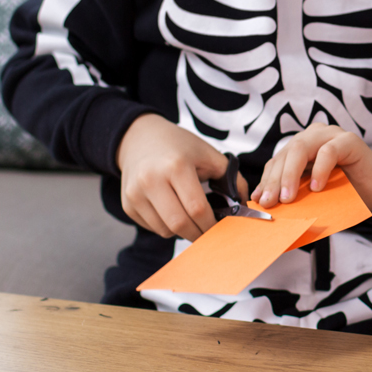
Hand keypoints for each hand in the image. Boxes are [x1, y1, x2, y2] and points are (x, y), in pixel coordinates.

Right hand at [116, 114, 229, 240]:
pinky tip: (171, 210)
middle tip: (209, 232)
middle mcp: (151, 180)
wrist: (139, 138)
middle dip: (198, 234)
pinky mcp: (127, 204)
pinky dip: (166, 226)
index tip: (221, 228)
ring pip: (165, 230)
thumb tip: (244, 205)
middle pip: (179, 224)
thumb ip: (231, 178)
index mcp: (176, 166)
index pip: (197, 209)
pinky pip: (152, 227)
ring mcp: (135, 194)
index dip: (212, 224)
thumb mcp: (208, 154)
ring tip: (189, 216)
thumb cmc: (179, 147)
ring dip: (182, 230)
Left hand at [253, 122, 371, 213]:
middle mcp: (314, 136)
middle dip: (275, 179)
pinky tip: (316, 187)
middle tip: (271, 202)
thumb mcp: (313, 194)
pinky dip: (320, 169)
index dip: (267, 180)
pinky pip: (329, 151)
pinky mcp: (349, 140)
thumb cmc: (344, 193)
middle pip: (286, 153)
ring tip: (288, 198)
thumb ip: (295, 193)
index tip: (259, 200)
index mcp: (302, 146)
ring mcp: (331, 135)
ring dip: (291, 174)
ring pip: (302, 148)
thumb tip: (268, 204)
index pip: (278, 160)